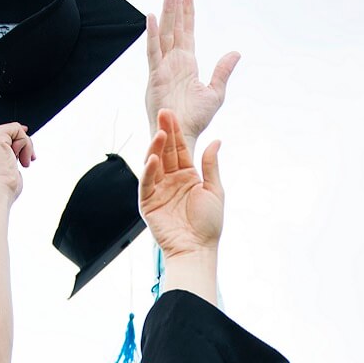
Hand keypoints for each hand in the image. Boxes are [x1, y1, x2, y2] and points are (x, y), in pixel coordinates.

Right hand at [0, 123, 33, 203]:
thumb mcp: (0, 175)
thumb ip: (4, 161)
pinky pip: (16, 129)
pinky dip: (26, 143)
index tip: (23, 159)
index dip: (12, 147)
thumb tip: (18, 154)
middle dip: (20, 147)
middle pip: (2, 135)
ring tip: (25, 163)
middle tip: (26, 163)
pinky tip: (24, 159)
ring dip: (24, 146)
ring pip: (11, 130)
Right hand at [140, 109, 222, 259]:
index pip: (180, 150)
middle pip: (166, 152)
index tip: (173, 114)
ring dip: (156, 148)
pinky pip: (147, 183)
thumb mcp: (214, 190)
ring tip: (160, 133)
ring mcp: (159, 190)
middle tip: (163, 113)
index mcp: (188, 177)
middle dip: (165, 133)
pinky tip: (154, 158)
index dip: (177, 132)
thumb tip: (216, 141)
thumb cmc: (209, 224)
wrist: (198, 249)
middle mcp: (172, 181)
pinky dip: (149, 170)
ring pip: (155, 164)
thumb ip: (211, 166)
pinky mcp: (148, 203)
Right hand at [145, 0, 239, 140]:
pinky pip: (153, 51)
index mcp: (187, 64)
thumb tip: (236, 52)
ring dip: (166, 11)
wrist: (183, 134)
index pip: (187, 32)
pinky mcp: (155, 75)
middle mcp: (174, 61)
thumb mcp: (216, 92)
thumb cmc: (197, 118)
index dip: (187, 13)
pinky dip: (152, 34)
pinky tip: (152, 17)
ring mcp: (163, 66)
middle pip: (173, 26)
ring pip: (164, 32)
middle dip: (173, 4)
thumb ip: (223, 71)